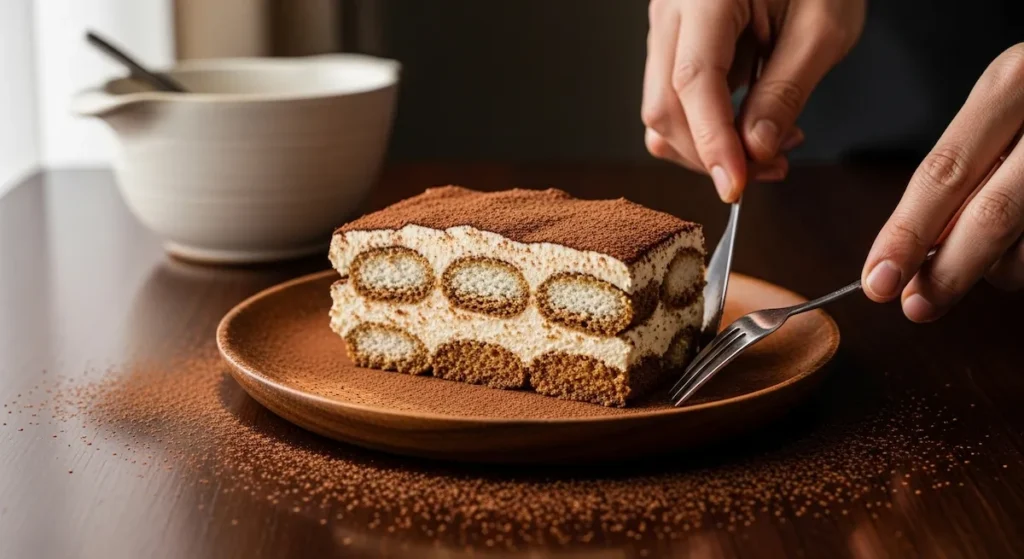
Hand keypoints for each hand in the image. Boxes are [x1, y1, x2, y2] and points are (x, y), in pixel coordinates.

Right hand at [642, 0, 864, 200]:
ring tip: (767, 147)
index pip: (692, 81)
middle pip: (664, 106)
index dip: (711, 142)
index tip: (734, 186)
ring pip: (663, 110)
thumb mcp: (822, 30)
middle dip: (710, 152)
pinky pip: (676, 99)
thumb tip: (753, 150)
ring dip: (708, 145)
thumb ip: (785, 92)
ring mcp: (668, 26)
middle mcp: (672, 9)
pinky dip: (708, 126)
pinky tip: (750, 126)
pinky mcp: (676, 42)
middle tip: (768, 168)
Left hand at [862, 44, 1023, 320]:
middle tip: (917, 307)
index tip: (877, 281)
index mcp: (1012, 85)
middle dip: (948, 272)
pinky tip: (1023, 244)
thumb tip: (911, 251)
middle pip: (991, 215)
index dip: (906, 234)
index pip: (943, 174)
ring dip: (1000, 268)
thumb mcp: (1004, 110)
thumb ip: (962, 171)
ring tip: (992, 255)